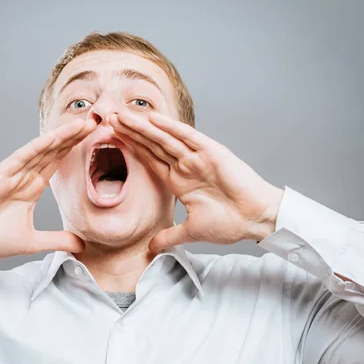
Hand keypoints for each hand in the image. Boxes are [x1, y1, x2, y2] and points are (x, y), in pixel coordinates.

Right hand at [0, 119, 96, 265]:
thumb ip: (57, 240)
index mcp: (32, 186)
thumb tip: (82, 245)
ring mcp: (13, 172)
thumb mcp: (33, 241)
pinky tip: (56, 136)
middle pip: (56, 150)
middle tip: (101, 120)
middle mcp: (25, 175)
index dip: (78, 148)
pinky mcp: (0, 174)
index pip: (60, 162)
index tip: (100, 138)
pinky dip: (39, 146)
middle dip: (77, 135)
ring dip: (64, 135)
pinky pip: (23, 157)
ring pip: (43, 148)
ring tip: (86, 122)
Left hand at [109, 111, 283, 251]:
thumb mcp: (191, 231)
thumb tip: (150, 248)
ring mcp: (198, 157)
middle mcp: (185, 165)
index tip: (110, 136)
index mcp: (178, 180)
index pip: (148, 159)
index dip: (130, 147)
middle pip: (152, 144)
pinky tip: (153, 118)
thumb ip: (169, 237)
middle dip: (130, 131)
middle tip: (108, 117)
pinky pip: (189, 137)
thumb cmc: (229, 223)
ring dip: (143, 126)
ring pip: (165, 138)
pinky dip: (172, 128)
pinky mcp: (213, 153)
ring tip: (121, 115)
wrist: (255, 220)